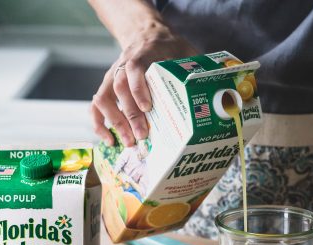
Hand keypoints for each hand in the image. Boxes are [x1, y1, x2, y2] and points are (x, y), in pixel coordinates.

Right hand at [92, 27, 196, 145]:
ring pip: (104, 98)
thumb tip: (217, 90)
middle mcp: (123, 65)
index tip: (147, 108)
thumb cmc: (170, 48)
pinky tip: (110, 140)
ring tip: (127, 142)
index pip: (134, 69)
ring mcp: (113, 77)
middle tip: (142, 136)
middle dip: (129, 115)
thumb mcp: (185, 52)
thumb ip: (196, 68)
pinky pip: (96, 105)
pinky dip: (99, 123)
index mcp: (142, 54)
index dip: (139, 89)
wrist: (147, 35)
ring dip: (114, 122)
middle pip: (119, 88)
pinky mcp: (107, 87)